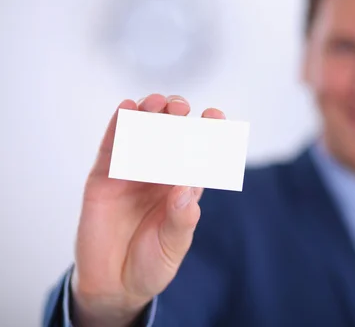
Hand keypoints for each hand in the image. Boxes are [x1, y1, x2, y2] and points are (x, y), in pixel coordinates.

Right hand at [70, 94, 224, 326]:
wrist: (114, 284)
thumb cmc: (152, 263)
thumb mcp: (172, 246)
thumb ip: (180, 220)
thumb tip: (186, 189)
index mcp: (184, 187)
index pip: (199, 154)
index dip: (208, 133)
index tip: (216, 115)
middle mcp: (160, 173)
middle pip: (170, 135)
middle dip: (176, 117)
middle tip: (180, 108)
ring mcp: (132, 172)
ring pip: (141, 134)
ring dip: (149, 114)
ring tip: (155, 102)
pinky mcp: (105, 176)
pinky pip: (112, 146)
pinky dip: (118, 126)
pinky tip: (126, 109)